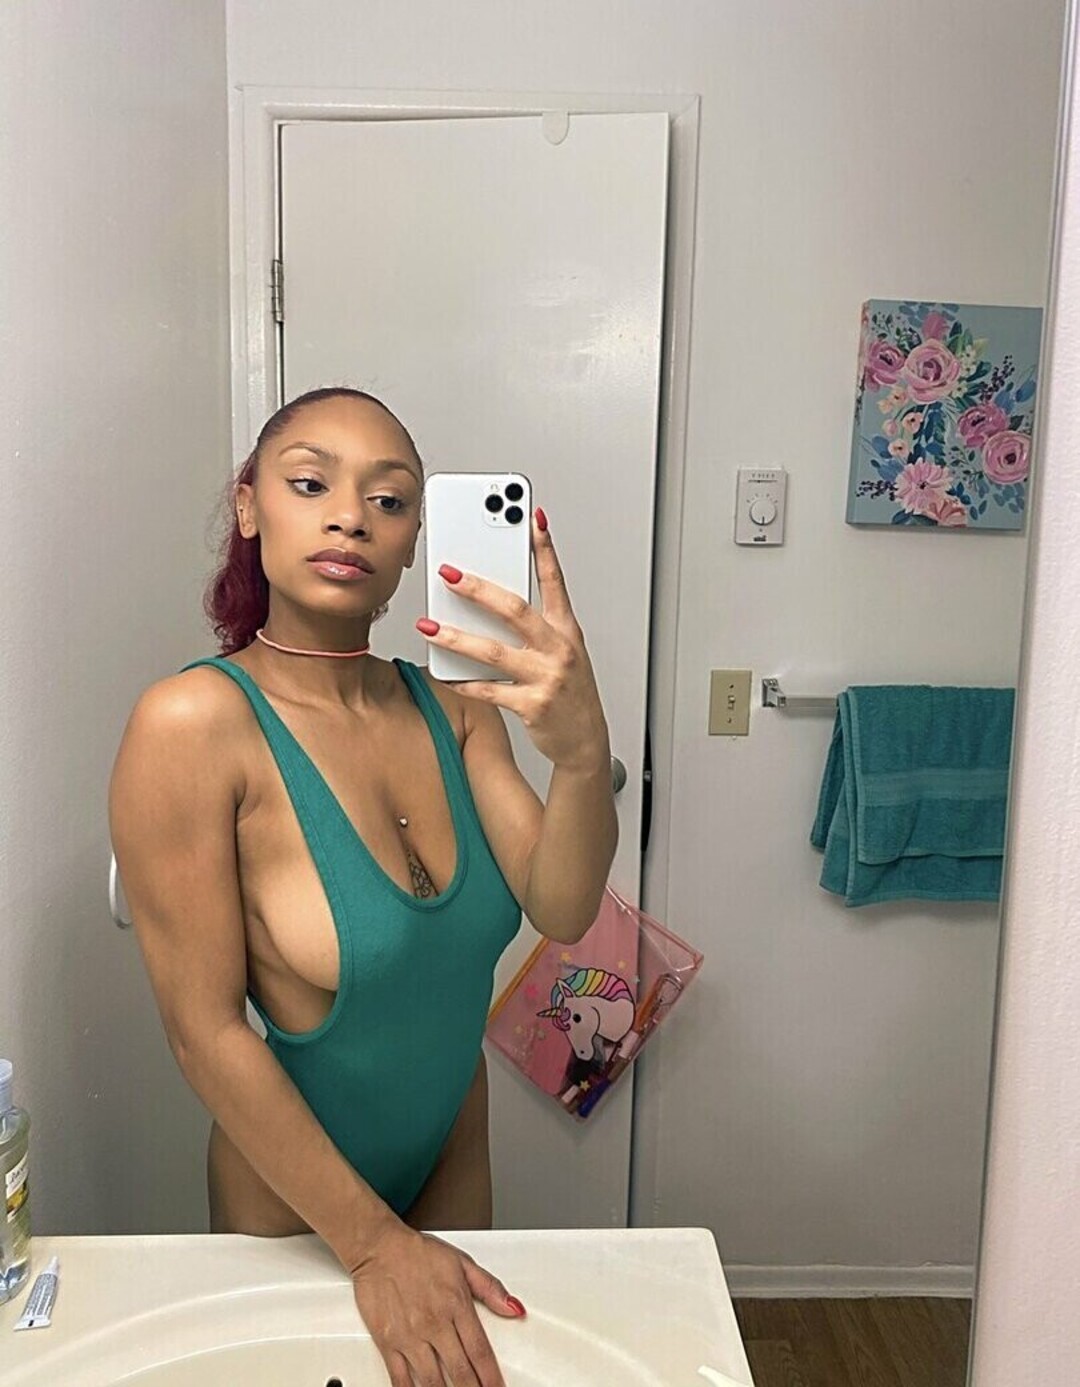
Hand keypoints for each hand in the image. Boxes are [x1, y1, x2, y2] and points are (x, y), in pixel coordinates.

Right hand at [350, 1222, 523, 1386]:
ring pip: (433, 1381)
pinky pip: (400, 1379)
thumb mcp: (462, 1263)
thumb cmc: (418, 1253)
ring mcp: (410, 1335)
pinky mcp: (387, 1342)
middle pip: (461, 1372)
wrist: (378, 1247)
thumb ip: (490, 1288)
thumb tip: (514, 1308)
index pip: (480, 1351)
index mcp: (456, 1304)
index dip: (492, 1377)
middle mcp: (434, 1323)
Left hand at [417, 508, 609, 771]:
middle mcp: (560, 650)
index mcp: (567, 631)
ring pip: (494, 651)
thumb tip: (490, 602)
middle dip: (479, 589)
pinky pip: (489, 689)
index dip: (545, 548)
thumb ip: (535, 627)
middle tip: (449, 573)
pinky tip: (444, 674)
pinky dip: (463, 682)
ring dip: (456, 637)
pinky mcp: (532, 706)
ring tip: (428, 626)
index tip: (532, 519)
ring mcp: (547, 678)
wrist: (586, 741)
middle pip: (515, 610)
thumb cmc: (570, 693)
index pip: (556, 581)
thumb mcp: (563, 653)